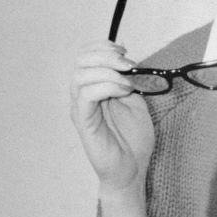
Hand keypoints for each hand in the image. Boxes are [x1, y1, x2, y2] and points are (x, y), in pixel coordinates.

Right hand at [69, 39, 154, 193]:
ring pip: (81, 76)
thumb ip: (128, 79)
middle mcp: (82, 96)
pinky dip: (106, 86)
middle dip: (106, 55)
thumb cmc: (133, 139)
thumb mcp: (136, 100)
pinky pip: (85, 95)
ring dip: (108, 71)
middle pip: (80, 61)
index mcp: (93, 88)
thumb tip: (125, 56)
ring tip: (128, 82)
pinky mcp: (83, 122)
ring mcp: (81, 109)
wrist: (133, 169)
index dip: (103, 46)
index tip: (125, 50)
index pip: (85, 56)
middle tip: (128, 65)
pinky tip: (123, 91)